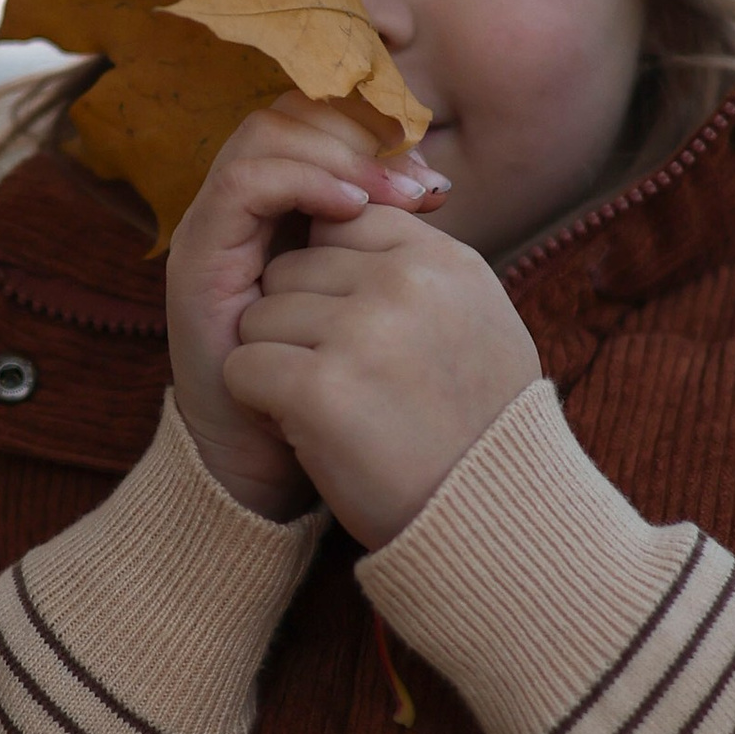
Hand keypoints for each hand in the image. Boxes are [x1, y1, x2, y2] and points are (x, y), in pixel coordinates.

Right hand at [168, 101, 446, 517]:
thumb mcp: (375, 305)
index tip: (435, 184)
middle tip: (421, 183)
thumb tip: (439, 184)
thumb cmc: (336, 391)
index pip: (322, 125)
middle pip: (291, 114)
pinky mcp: (198, 256)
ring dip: (338, 154)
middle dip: (362, 137)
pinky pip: (245, 183)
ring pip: (264, 134)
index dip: (379, 135)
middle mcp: (243, 210)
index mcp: (285, 212)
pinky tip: (351, 211)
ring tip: (393, 195)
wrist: (273, 469)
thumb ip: (391, 245)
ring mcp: (215, 229)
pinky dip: (303, 182)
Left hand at [223, 207, 542, 551]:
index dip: (330, 278)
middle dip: (299, 324)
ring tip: (334, 410)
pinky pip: (244, 367)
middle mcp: (405, 283)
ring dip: (277, 366)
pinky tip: (308, 433)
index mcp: (444, 260)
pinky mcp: (319, 390)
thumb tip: (353, 210)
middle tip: (349, 382)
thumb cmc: (475, 427)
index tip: (357, 333)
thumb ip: (420, 264)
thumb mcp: (476, 318)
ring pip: (259, 316)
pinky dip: (260, 407)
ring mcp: (361, 333)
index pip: (343, 220)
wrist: (490, 523)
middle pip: (291, 268)